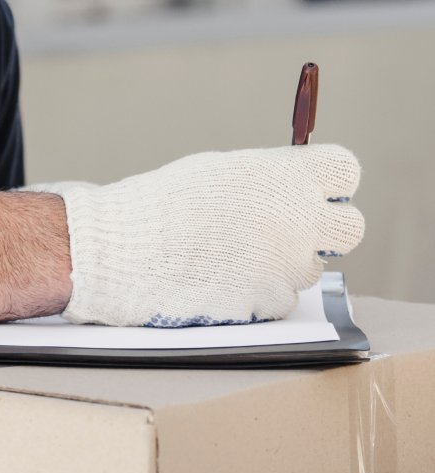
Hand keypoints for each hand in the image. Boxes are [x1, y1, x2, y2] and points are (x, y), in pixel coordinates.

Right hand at [38, 145, 363, 326]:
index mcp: (284, 174)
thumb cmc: (159, 206)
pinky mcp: (271, 302)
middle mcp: (298, 217)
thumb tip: (292, 189)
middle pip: (351, 228)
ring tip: (232, 257)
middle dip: (325, 232)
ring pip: (311, 267)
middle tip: (289, 233)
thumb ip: (267, 179)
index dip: (329, 184)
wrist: (123, 251)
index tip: (312, 192)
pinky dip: (258, 293)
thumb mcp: (219, 172)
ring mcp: (288, 263)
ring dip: (283, 264)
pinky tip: (222, 280)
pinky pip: (281, 298)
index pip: (344, 171)